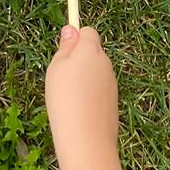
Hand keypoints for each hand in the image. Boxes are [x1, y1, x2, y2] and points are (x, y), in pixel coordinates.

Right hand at [45, 26, 119, 163]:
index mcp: (91, 49)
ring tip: (68, 100)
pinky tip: (79, 112)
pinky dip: (90, 97)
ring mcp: (112, 83)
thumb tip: (71, 29)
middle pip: (92, 53)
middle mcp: (106, 63)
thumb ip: (65, 47)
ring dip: (84, 81)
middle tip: (61, 80)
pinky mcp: (113, 102)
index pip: (88, 32)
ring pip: (95, 74)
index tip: (63, 55)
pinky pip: (99, 92)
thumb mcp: (56, 68)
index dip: (75, 41)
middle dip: (79, 61)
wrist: (86, 139)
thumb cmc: (65, 98)